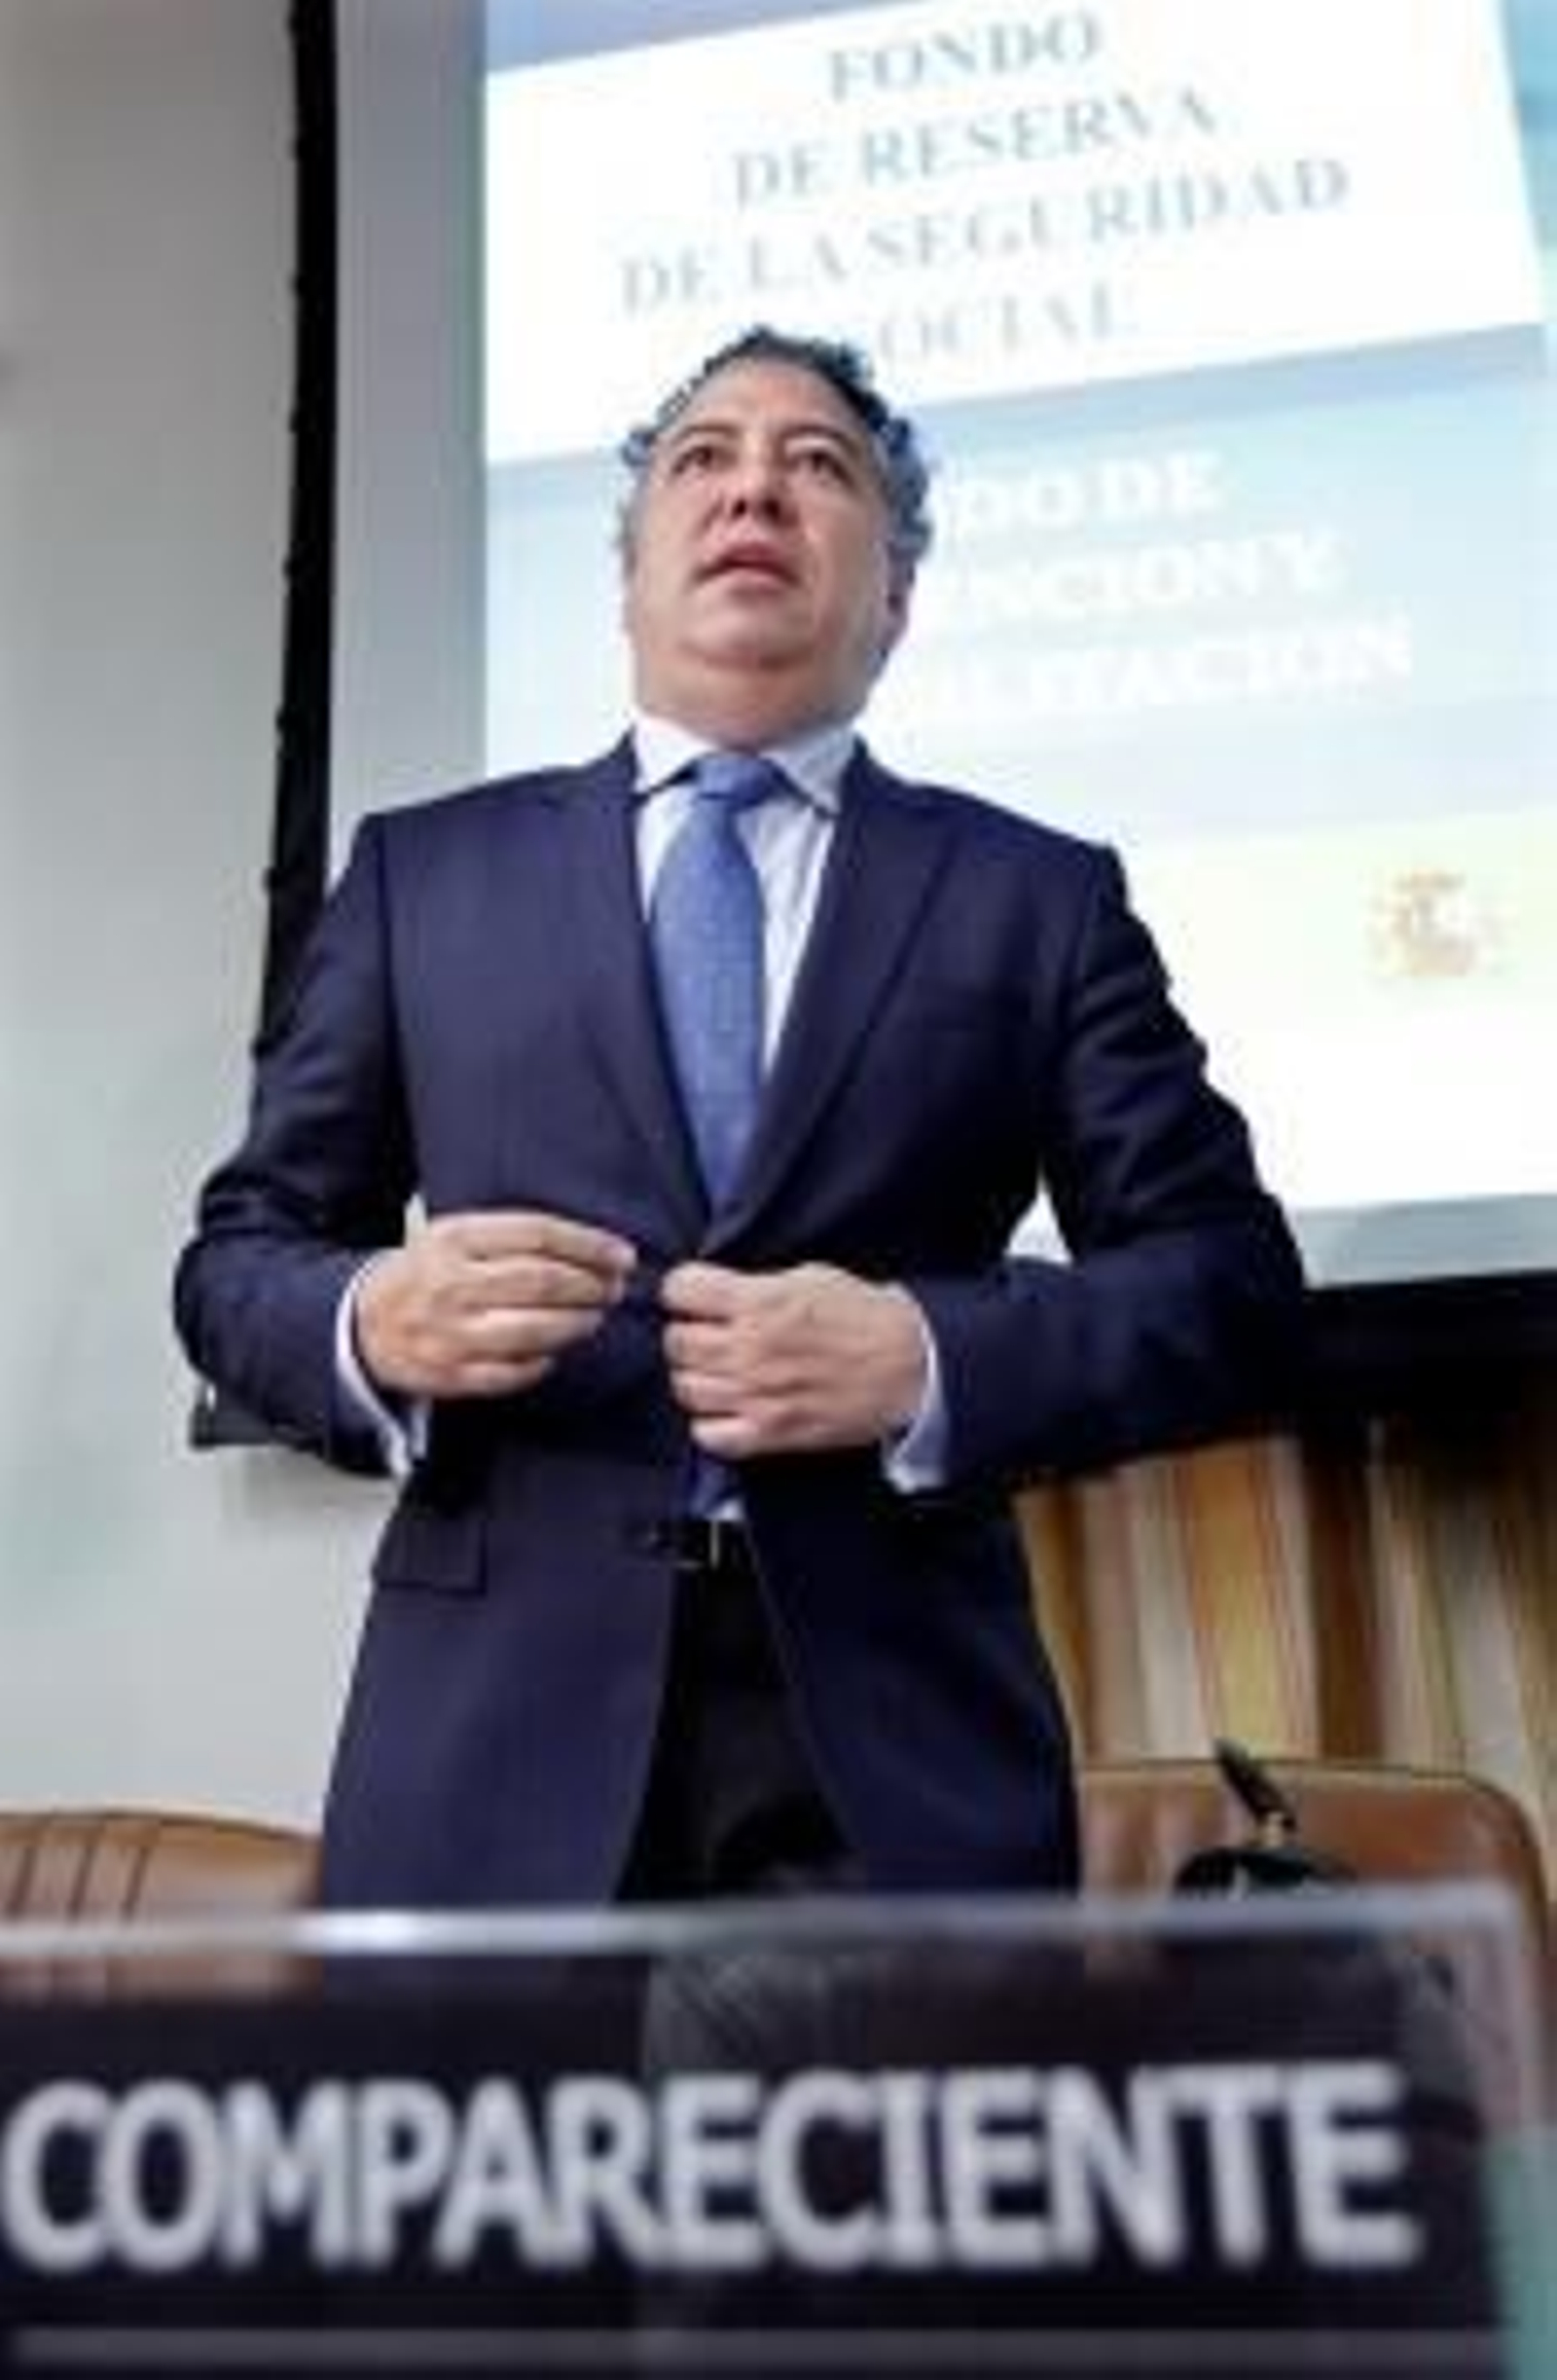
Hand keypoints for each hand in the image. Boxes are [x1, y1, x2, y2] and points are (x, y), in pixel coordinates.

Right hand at [354, 1210, 636, 1399]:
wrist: (362, 1323)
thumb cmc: (424, 1274)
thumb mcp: (455, 1235)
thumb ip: (513, 1236)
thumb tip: (590, 1247)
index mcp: (454, 1239)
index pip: (537, 1234)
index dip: (588, 1244)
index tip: (621, 1254)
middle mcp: (451, 1284)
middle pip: (541, 1282)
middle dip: (591, 1286)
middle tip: (614, 1287)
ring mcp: (449, 1334)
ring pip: (533, 1330)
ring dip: (576, 1324)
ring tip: (593, 1317)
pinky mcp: (450, 1375)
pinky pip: (512, 1372)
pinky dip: (543, 1362)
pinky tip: (556, 1350)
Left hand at [661, 1261, 927, 1458]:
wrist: (909, 1366)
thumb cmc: (863, 1317)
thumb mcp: (809, 1277)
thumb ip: (755, 1286)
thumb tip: (714, 1293)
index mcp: (760, 1301)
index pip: (679, 1289)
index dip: (684, 1291)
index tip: (695, 1297)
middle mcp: (750, 1348)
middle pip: (675, 1341)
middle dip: (687, 1334)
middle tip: (708, 1335)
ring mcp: (757, 1395)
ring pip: (685, 1388)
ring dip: (697, 1378)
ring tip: (720, 1372)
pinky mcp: (770, 1434)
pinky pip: (708, 1435)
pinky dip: (711, 1423)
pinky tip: (729, 1409)